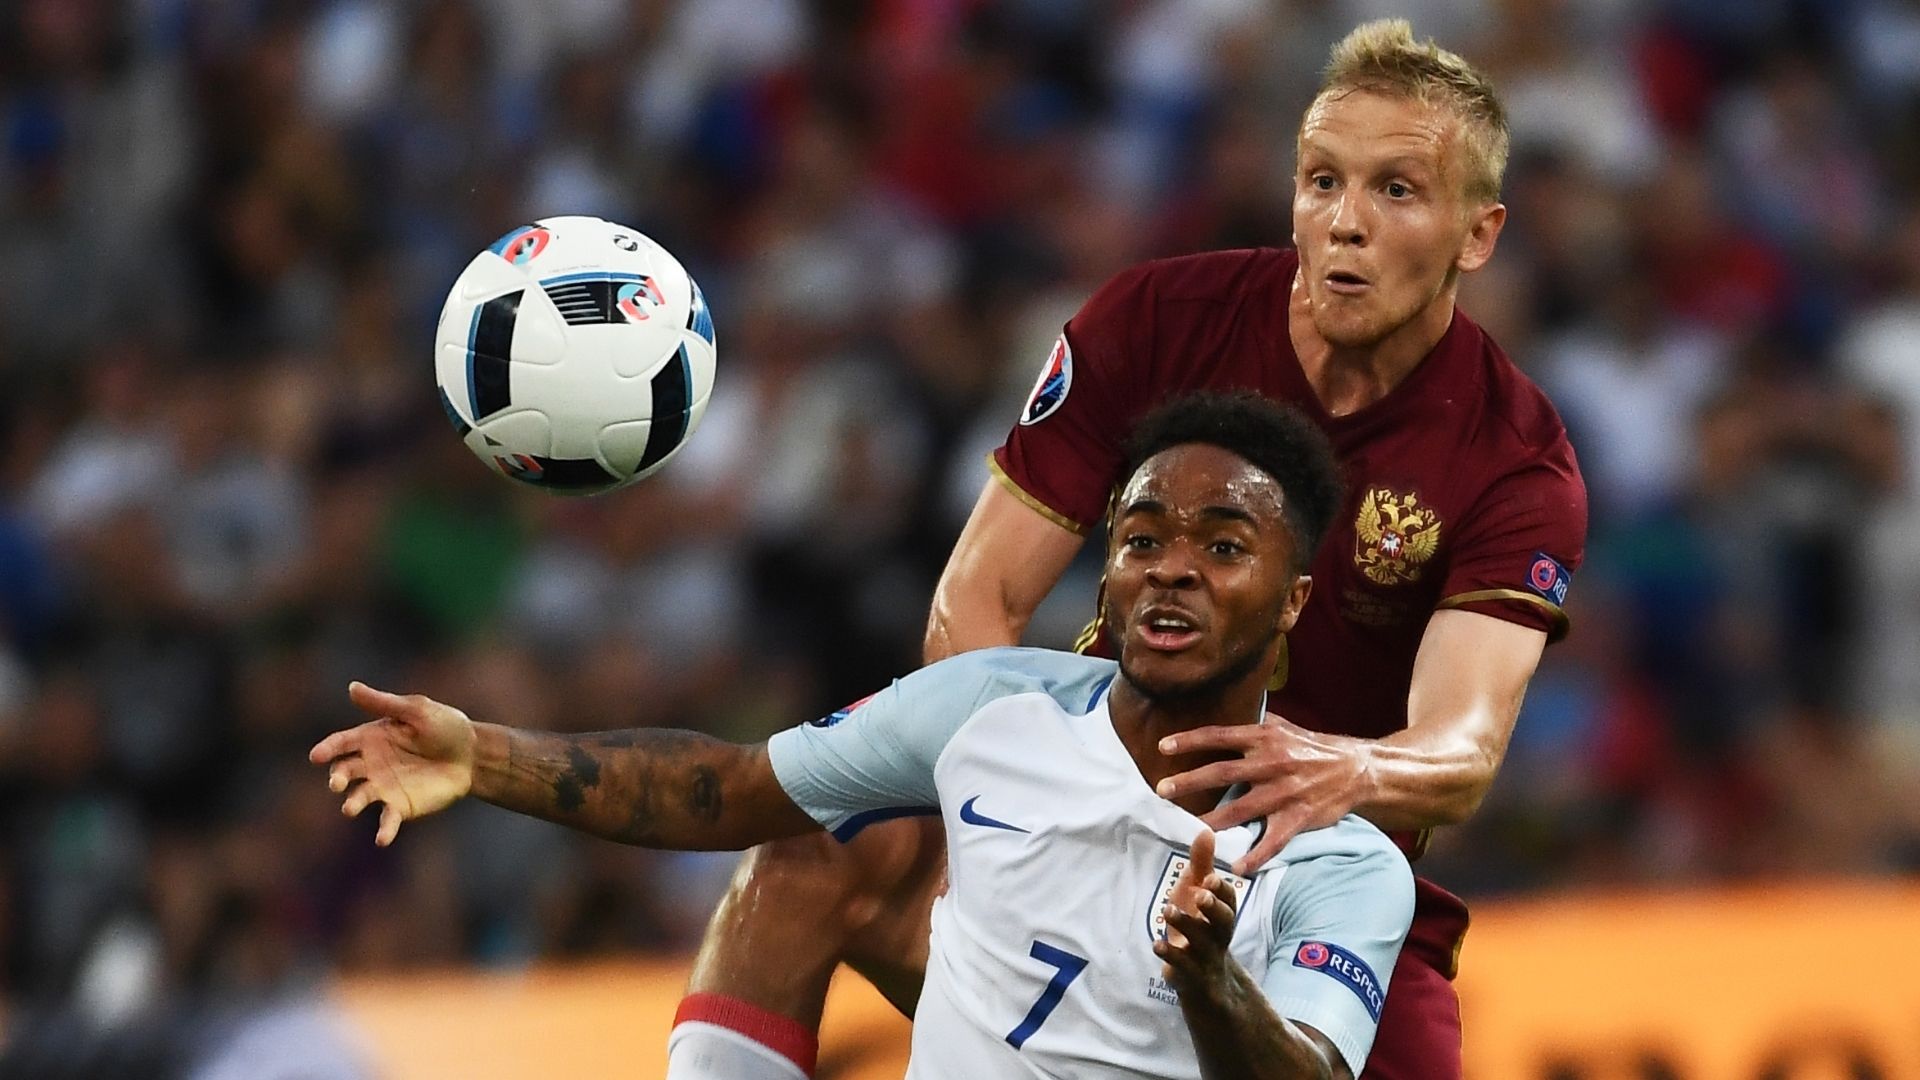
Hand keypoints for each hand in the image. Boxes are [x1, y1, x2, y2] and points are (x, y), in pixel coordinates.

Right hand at [308, 682, 476, 845]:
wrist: (472, 755)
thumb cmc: (444, 726)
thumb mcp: (416, 710)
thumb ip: (384, 703)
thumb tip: (352, 687)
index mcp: (371, 738)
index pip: (342, 743)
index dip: (328, 749)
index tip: (316, 756)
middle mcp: (371, 764)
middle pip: (346, 771)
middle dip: (337, 777)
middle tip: (336, 784)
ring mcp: (384, 787)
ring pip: (360, 796)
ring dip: (353, 803)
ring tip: (349, 808)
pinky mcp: (400, 806)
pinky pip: (388, 820)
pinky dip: (383, 830)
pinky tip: (382, 839)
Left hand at [1154, 828, 1239, 996]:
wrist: (1203, 979)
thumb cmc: (1199, 926)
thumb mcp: (1197, 894)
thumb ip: (1201, 865)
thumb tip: (1206, 831)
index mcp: (1222, 915)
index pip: (1230, 901)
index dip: (1222, 891)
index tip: (1210, 878)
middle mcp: (1218, 936)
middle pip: (1225, 923)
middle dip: (1214, 908)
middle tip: (1201, 894)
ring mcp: (1206, 958)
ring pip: (1202, 944)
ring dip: (1186, 926)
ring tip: (1167, 910)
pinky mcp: (1190, 976)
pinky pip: (1184, 968)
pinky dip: (1171, 956)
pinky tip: (1156, 944)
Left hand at [1156, 715, 1371, 874]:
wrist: (1356, 768)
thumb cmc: (1314, 747)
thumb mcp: (1284, 727)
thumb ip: (1254, 726)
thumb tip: (1226, 717)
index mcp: (1264, 737)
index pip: (1219, 736)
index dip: (1190, 741)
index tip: (1162, 746)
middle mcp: (1271, 762)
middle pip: (1222, 772)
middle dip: (1189, 782)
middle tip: (1162, 791)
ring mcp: (1285, 791)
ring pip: (1241, 809)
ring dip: (1213, 822)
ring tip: (1190, 832)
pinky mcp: (1299, 816)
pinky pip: (1274, 840)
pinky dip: (1257, 855)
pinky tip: (1239, 867)